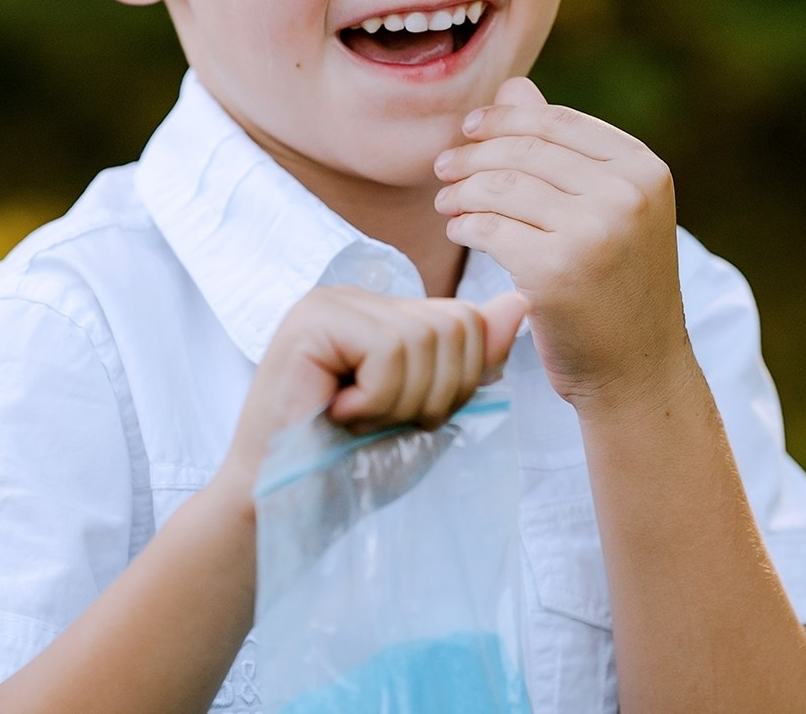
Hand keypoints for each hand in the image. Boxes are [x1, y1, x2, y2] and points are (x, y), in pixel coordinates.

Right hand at [220, 285, 528, 501]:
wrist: (286, 508)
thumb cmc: (351, 468)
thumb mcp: (430, 412)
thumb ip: (474, 362)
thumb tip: (520, 301)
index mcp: (387, 315)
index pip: (466, 320)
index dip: (458, 382)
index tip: (411, 417)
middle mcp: (359, 298)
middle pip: (455, 325)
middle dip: (435, 393)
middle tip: (382, 422)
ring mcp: (332, 303)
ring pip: (424, 338)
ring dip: (400, 401)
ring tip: (356, 420)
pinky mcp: (312, 320)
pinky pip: (388, 349)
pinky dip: (375, 398)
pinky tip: (338, 413)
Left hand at [432, 77, 690, 409]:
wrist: (639, 373)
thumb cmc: (618, 288)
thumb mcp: (610, 210)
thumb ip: (564, 148)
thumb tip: (515, 87)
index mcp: (644, 170)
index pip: (558, 122)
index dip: (504, 119)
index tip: (470, 128)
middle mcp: (625, 195)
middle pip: (524, 150)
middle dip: (473, 153)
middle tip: (443, 167)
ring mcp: (593, 233)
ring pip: (501, 187)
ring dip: (461, 190)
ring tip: (446, 203)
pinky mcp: (556, 273)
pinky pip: (489, 229)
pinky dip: (464, 225)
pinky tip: (459, 231)